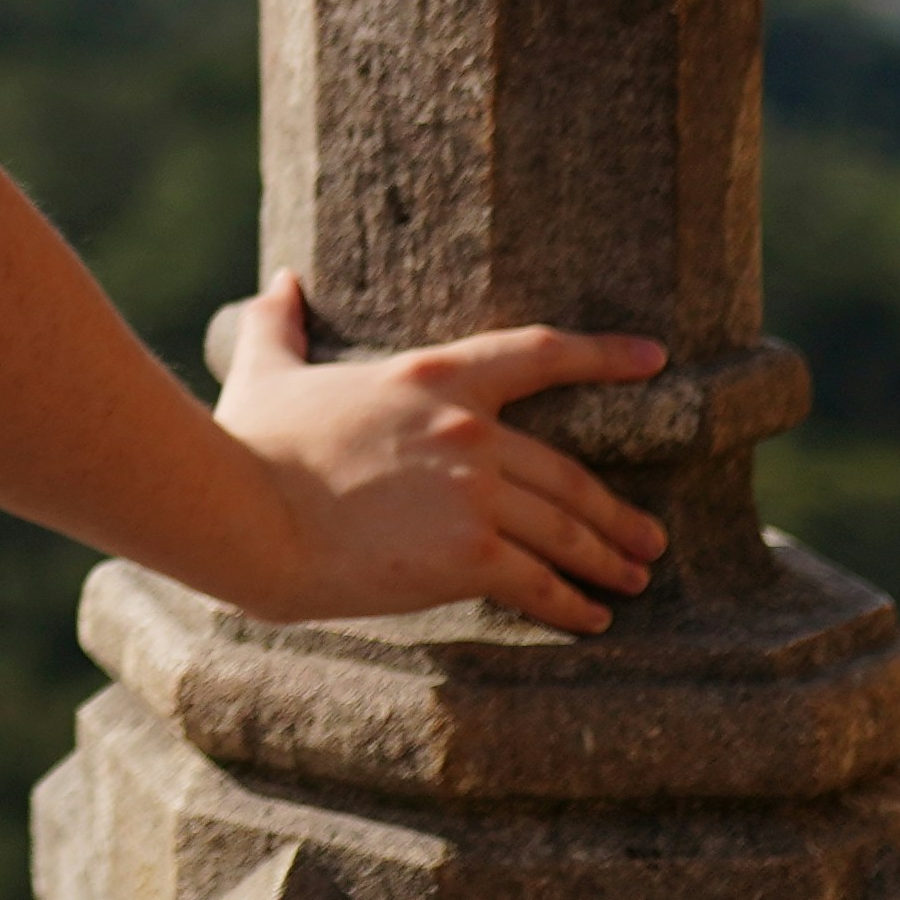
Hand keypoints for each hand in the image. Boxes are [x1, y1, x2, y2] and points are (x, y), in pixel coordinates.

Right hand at [205, 273, 672, 631]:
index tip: (655, 358)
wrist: (245, 514)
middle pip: (568, 471)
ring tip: (634, 579)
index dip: (605, 354)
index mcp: (431, 375)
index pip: (538, 353)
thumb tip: (281, 280)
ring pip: (565, 529)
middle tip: (647, 537)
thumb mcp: (264, 370)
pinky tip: (589, 619)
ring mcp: (473, 492)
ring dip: (607, 557)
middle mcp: (468, 429)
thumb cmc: (250, 443)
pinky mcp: (468, 554)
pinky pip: (539, 582)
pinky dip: (571, 605)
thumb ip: (280, 323)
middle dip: (615, 510)